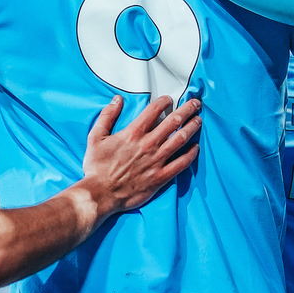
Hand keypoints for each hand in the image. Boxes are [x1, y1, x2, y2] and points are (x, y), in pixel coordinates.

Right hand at [80, 94, 201, 215]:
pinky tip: (196, 147)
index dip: (164, 101)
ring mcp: (156, 161)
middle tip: (195, 103)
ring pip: (180, 139)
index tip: (169, 98)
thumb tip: (117, 99)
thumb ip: (107, 116)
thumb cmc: (96, 166)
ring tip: (198, 120)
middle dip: (186, 109)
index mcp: (133, 133)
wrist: (100, 194)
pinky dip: (191, 154)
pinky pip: (181, 164)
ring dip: (192, 127)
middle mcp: (148, 144)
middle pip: (173, 121)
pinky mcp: (160, 177)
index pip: (154, 110)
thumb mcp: (95, 137)